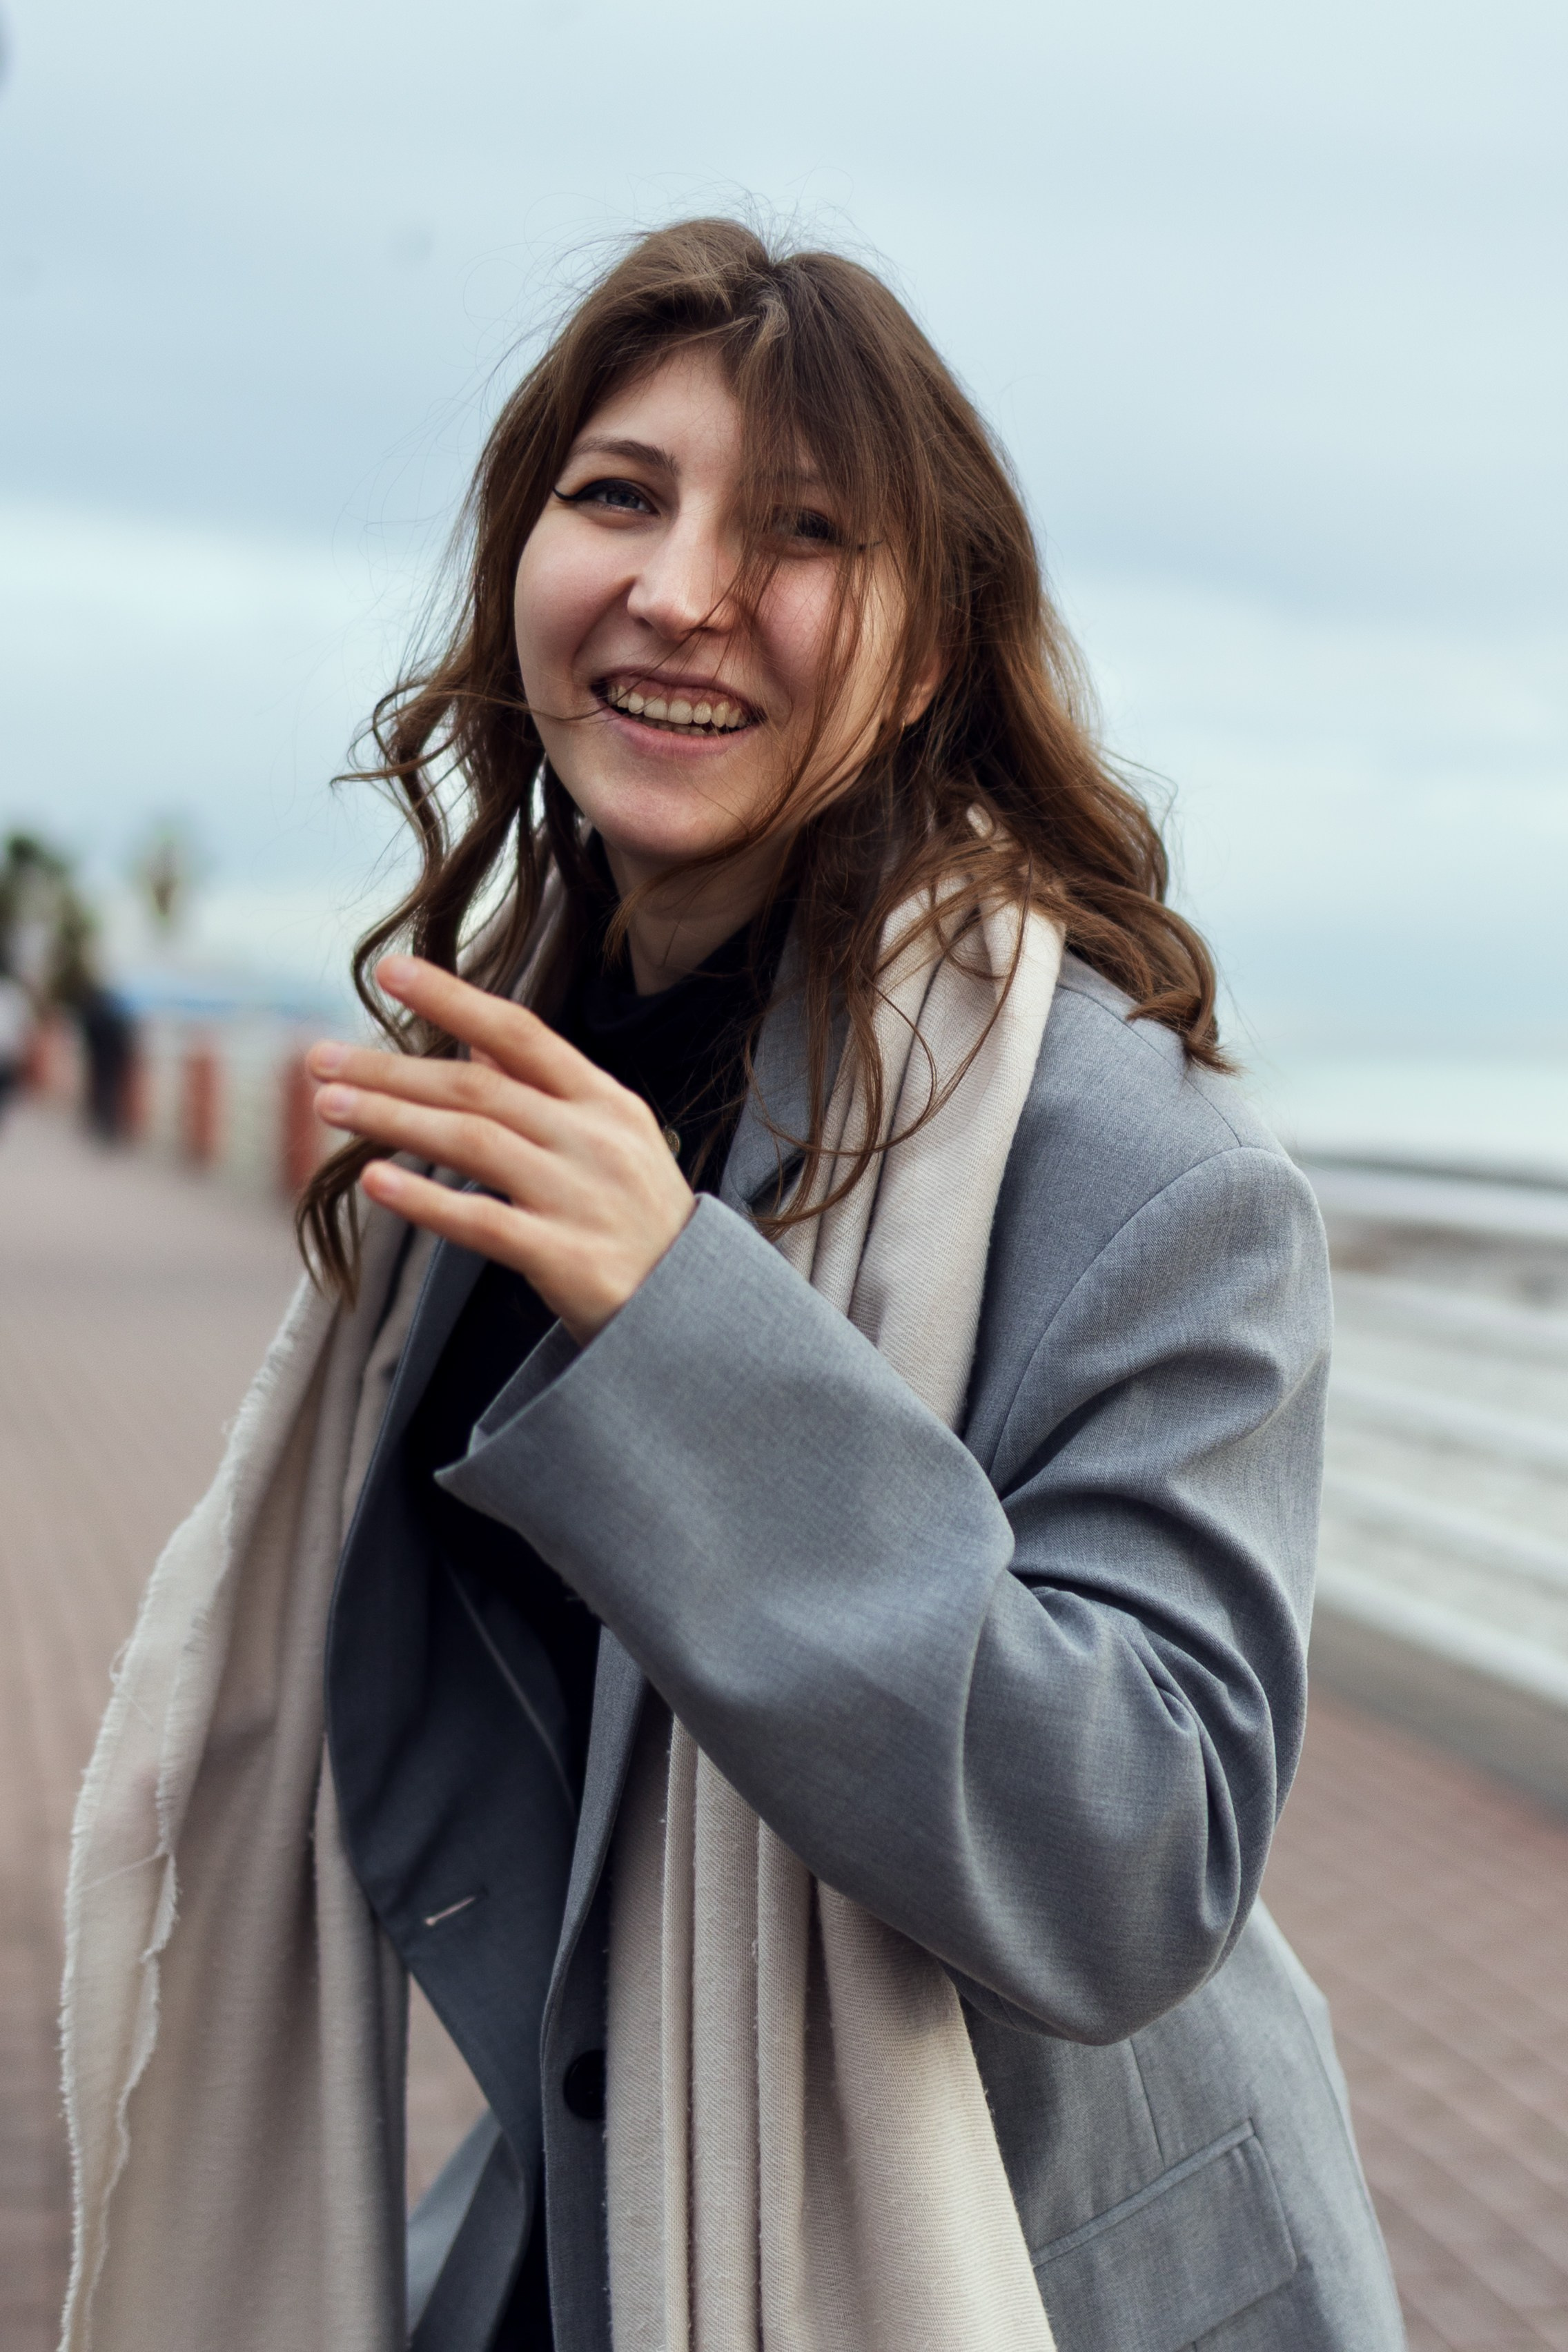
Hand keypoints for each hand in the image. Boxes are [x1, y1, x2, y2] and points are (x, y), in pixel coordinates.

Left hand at [307, 956, 695, 1343]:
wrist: (693, 1311)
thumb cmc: (636, 1219)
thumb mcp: (606, 1139)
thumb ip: (544, 1089)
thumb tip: (478, 1040)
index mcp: (605, 1102)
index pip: (521, 1033)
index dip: (453, 999)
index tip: (388, 970)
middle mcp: (595, 1140)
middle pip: (479, 1088)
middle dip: (392, 1070)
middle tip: (318, 1060)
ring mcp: (583, 1199)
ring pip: (474, 1143)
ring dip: (393, 1120)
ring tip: (328, 1107)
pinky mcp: (568, 1260)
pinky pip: (484, 1223)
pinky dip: (425, 1200)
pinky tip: (374, 1181)